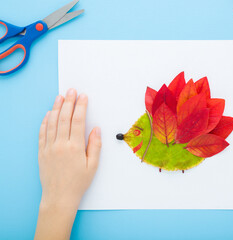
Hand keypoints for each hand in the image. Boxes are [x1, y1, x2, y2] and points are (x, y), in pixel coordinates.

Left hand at [35, 89, 100, 239]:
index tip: (83, 97)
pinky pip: (42, 133)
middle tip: (71, 91)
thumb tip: (96, 129)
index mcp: (75, 147)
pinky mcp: (41, 152)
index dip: (81, 106)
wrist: (59, 197)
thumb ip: (95, 145)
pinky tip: (48, 114)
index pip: (78, 121)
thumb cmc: (78, 182)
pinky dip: (45, 121)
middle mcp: (60, 145)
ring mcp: (49, 147)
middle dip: (68, 102)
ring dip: (56, 108)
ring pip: (52, 122)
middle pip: (64, 118)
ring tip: (60, 97)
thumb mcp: (92, 165)